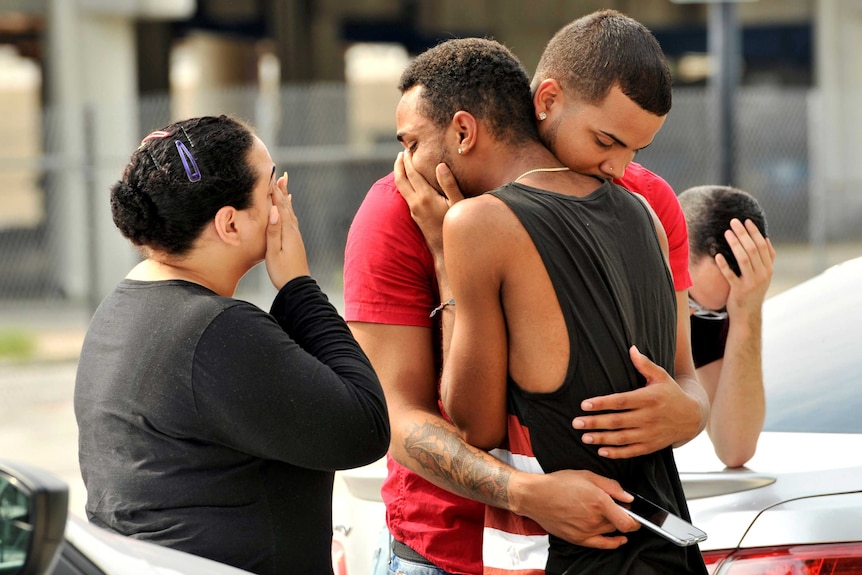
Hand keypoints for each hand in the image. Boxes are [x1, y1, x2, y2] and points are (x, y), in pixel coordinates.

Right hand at [265, 171, 309, 289]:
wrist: (298, 287)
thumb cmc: (282, 272)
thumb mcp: (273, 252)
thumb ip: (273, 231)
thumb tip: (274, 211)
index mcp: (287, 231)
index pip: (279, 206)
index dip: (274, 191)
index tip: (269, 176)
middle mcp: (293, 230)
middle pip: (286, 205)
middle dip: (281, 190)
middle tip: (279, 174)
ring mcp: (296, 235)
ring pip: (290, 211)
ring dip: (285, 197)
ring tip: (284, 185)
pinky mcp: (295, 241)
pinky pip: (292, 219)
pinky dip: (289, 209)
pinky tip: (288, 209)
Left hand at [394, 151, 463, 253]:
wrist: (445, 251)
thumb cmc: (455, 227)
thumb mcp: (457, 205)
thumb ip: (449, 184)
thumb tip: (440, 166)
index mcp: (425, 197)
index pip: (412, 174)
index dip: (409, 160)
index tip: (408, 149)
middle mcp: (416, 203)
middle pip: (400, 180)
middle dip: (399, 165)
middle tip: (401, 153)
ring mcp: (414, 210)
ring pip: (401, 188)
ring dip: (400, 174)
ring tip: (402, 164)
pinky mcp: (415, 216)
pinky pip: (405, 195)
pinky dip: (404, 184)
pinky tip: (410, 182)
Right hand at [512, 469, 638, 548]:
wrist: (536, 496)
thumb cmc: (558, 483)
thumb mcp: (587, 475)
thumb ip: (611, 486)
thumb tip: (628, 497)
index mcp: (599, 501)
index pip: (627, 521)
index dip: (636, 520)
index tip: (636, 516)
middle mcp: (594, 519)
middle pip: (619, 525)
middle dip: (621, 516)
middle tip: (615, 507)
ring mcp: (585, 531)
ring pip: (610, 532)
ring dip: (613, 525)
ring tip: (604, 514)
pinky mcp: (577, 539)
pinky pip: (601, 545)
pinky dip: (612, 543)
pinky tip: (619, 540)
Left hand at [572, 346, 704, 457]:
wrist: (692, 417)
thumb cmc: (671, 393)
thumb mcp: (661, 376)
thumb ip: (645, 364)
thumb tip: (631, 348)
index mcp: (649, 398)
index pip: (621, 401)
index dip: (602, 403)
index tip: (584, 404)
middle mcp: (649, 417)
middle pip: (618, 421)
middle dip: (595, 422)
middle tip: (576, 422)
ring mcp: (650, 433)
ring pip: (622, 438)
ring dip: (602, 438)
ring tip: (584, 437)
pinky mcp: (652, 446)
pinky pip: (632, 452)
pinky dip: (617, 453)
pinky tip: (601, 451)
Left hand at [718, 218, 775, 317]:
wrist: (748, 314)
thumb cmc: (752, 292)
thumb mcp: (763, 275)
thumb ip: (766, 259)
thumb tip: (766, 238)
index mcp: (768, 269)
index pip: (763, 246)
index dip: (754, 232)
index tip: (746, 221)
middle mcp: (763, 274)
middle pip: (753, 249)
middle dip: (743, 233)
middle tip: (733, 222)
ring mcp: (752, 283)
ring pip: (744, 259)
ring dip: (735, 244)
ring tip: (726, 233)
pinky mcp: (739, 291)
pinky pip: (731, 275)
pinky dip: (724, 265)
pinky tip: (717, 255)